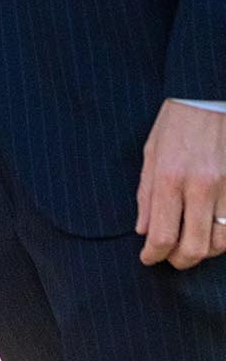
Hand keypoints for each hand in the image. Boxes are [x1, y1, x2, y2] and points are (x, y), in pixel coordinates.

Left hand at [137, 99, 225, 268]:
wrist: (208, 99)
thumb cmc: (175, 125)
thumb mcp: (150, 154)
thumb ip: (146, 195)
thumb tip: (143, 230)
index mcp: (170, 178)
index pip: (162, 234)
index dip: (153, 254)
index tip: (147, 259)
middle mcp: (201, 187)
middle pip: (194, 247)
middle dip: (179, 261)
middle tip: (169, 259)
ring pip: (220, 243)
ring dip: (203, 252)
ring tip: (189, 247)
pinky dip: (223, 240)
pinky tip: (210, 235)